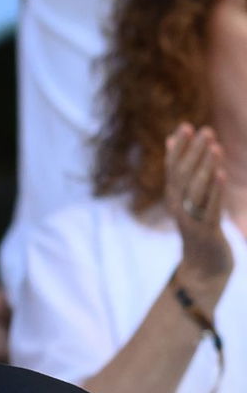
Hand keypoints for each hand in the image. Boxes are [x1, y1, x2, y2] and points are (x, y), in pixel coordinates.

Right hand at [165, 122, 231, 293]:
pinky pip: (210, 208)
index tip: (186, 125)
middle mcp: (177, 205)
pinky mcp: (204, 230)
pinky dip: (215, 191)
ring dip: (205, 167)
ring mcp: (189, 218)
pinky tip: (221, 175)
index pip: (173, 167)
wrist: (203, 266)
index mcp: (174, 196)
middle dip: (194, 152)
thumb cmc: (197, 226)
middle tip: (205, 130)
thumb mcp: (187, 198)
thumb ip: (180, 170)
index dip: (179, 147)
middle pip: (184, 175)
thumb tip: (171, 140)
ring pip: (196, 189)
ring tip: (214, 147)